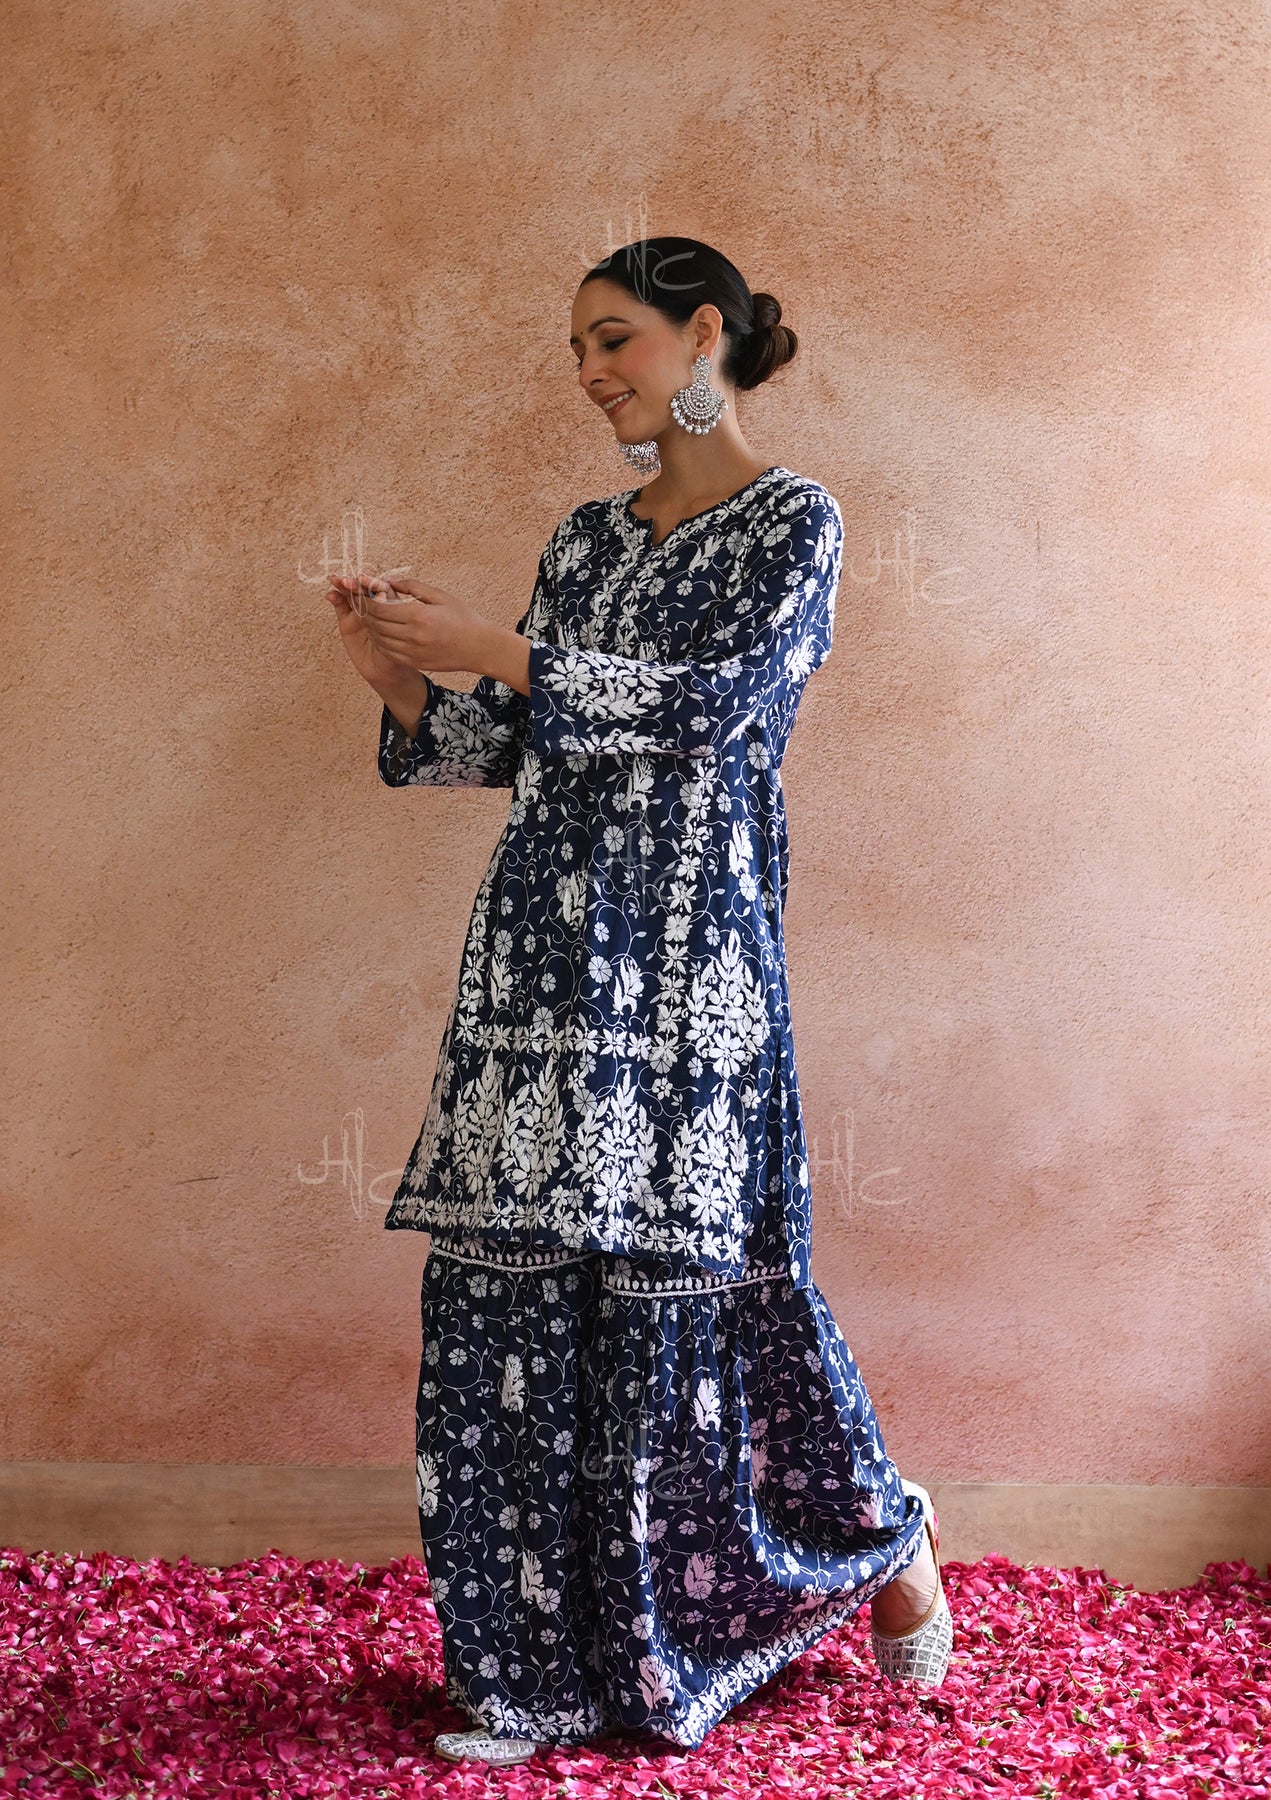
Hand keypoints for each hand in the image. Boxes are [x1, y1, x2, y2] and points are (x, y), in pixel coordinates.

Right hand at [326, 574, 420, 690]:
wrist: (388, 672)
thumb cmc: (402, 652)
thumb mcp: (405, 633)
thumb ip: (394, 615)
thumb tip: (383, 595)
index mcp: (390, 605)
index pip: (381, 589)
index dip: (372, 584)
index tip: (365, 580)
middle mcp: (374, 607)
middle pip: (364, 589)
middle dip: (356, 583)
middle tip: (348, 580)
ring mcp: (360, 613)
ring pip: (351, 595)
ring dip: (343, 586)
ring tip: (336, 581)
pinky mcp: (347, 622)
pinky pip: (341, 607)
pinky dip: (336, 599)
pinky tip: (331, 595)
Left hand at [360, 575, 488, 675]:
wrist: (479, 647)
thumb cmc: (463, 618)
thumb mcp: (440, 596)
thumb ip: (413, 587)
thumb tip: (388, 580)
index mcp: (419, 616)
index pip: (381, 608)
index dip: (369, 601)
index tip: (367, 594)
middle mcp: (413, 636)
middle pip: (376, 624)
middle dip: (367, 613)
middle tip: (366, 605)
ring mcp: (413, 652)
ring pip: (379, 640)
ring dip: (372, 629)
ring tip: (374, 619)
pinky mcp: (415, 662)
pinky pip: (388, 653)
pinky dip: (381, 642)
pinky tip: (384, 634)